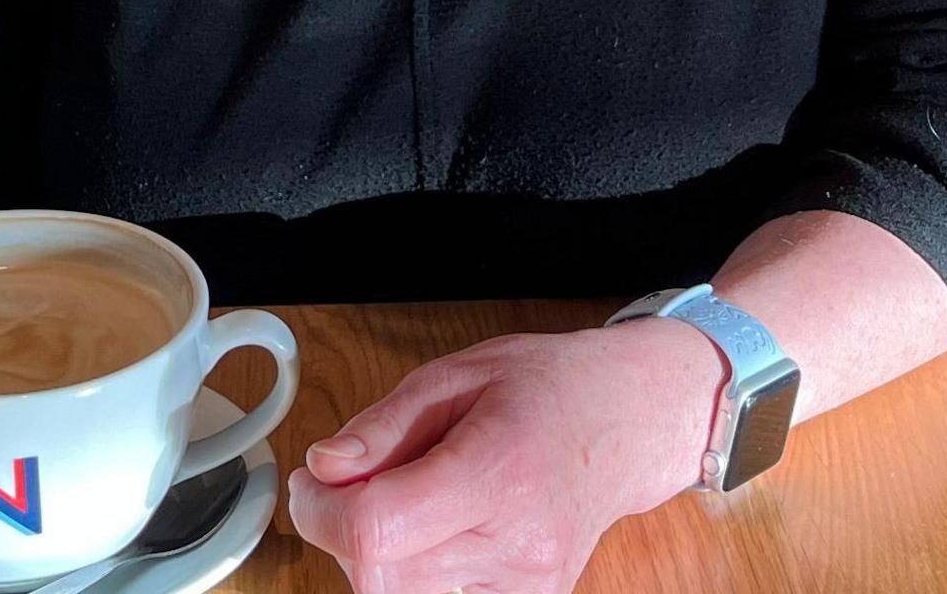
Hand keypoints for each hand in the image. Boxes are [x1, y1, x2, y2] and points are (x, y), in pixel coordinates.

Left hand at [282, 319, 720, 592]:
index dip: (320, 512)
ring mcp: (526, 583)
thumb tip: (326, 468)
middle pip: (380, 576)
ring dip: (380, 553)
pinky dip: (418, 569)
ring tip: (409, 499)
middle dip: (343, 531)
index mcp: (497, 469)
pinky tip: (439, 527)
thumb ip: (383, 426)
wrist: (633, 421)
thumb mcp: (457, 373)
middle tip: (356, 482)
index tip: (314, 483)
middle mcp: (517, 541)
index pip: (377, 529)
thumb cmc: (552, 387)